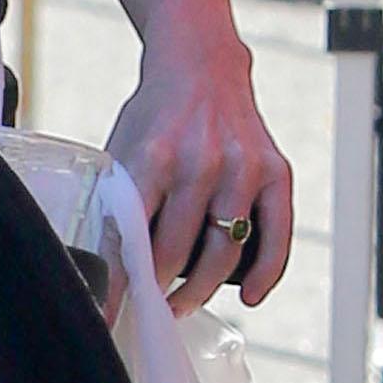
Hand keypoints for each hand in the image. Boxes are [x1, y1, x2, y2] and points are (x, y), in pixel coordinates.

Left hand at [109, 17, 294, 311]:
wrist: (202, 68)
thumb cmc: (156, 117)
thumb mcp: (123, 149)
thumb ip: (119, 201)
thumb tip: (105, 266)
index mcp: (154, 156)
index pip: (131, 235)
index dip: (119, 283)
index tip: (109, 315)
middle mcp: (203, 162)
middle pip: (179, 252)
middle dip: (158, 290)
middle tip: (148, 307)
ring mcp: (244, 168)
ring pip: (225, 253)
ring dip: (200, 290)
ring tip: (180, 304)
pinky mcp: (276, 171)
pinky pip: (277, 235)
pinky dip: (266, 273)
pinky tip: (248, 295)